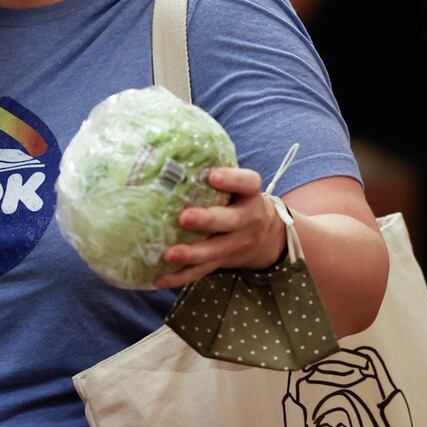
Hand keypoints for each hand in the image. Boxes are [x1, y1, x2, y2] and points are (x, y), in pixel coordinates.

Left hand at [155, 167, 287, 289]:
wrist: (267, 236)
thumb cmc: (239, 200)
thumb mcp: (238, 185)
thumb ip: (215, 171)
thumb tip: (168, 147)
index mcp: (250, 195)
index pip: (248, 183)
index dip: (232, 179)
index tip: (212, 175)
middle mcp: (247, 220)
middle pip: (232, 221)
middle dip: (208, 220)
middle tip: (183, 217)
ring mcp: (236, 244)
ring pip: (215, 251)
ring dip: (191, 254)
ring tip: (167, 254)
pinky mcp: (223, 261)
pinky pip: (202, 272)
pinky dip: (180, 277)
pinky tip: (159, 278)